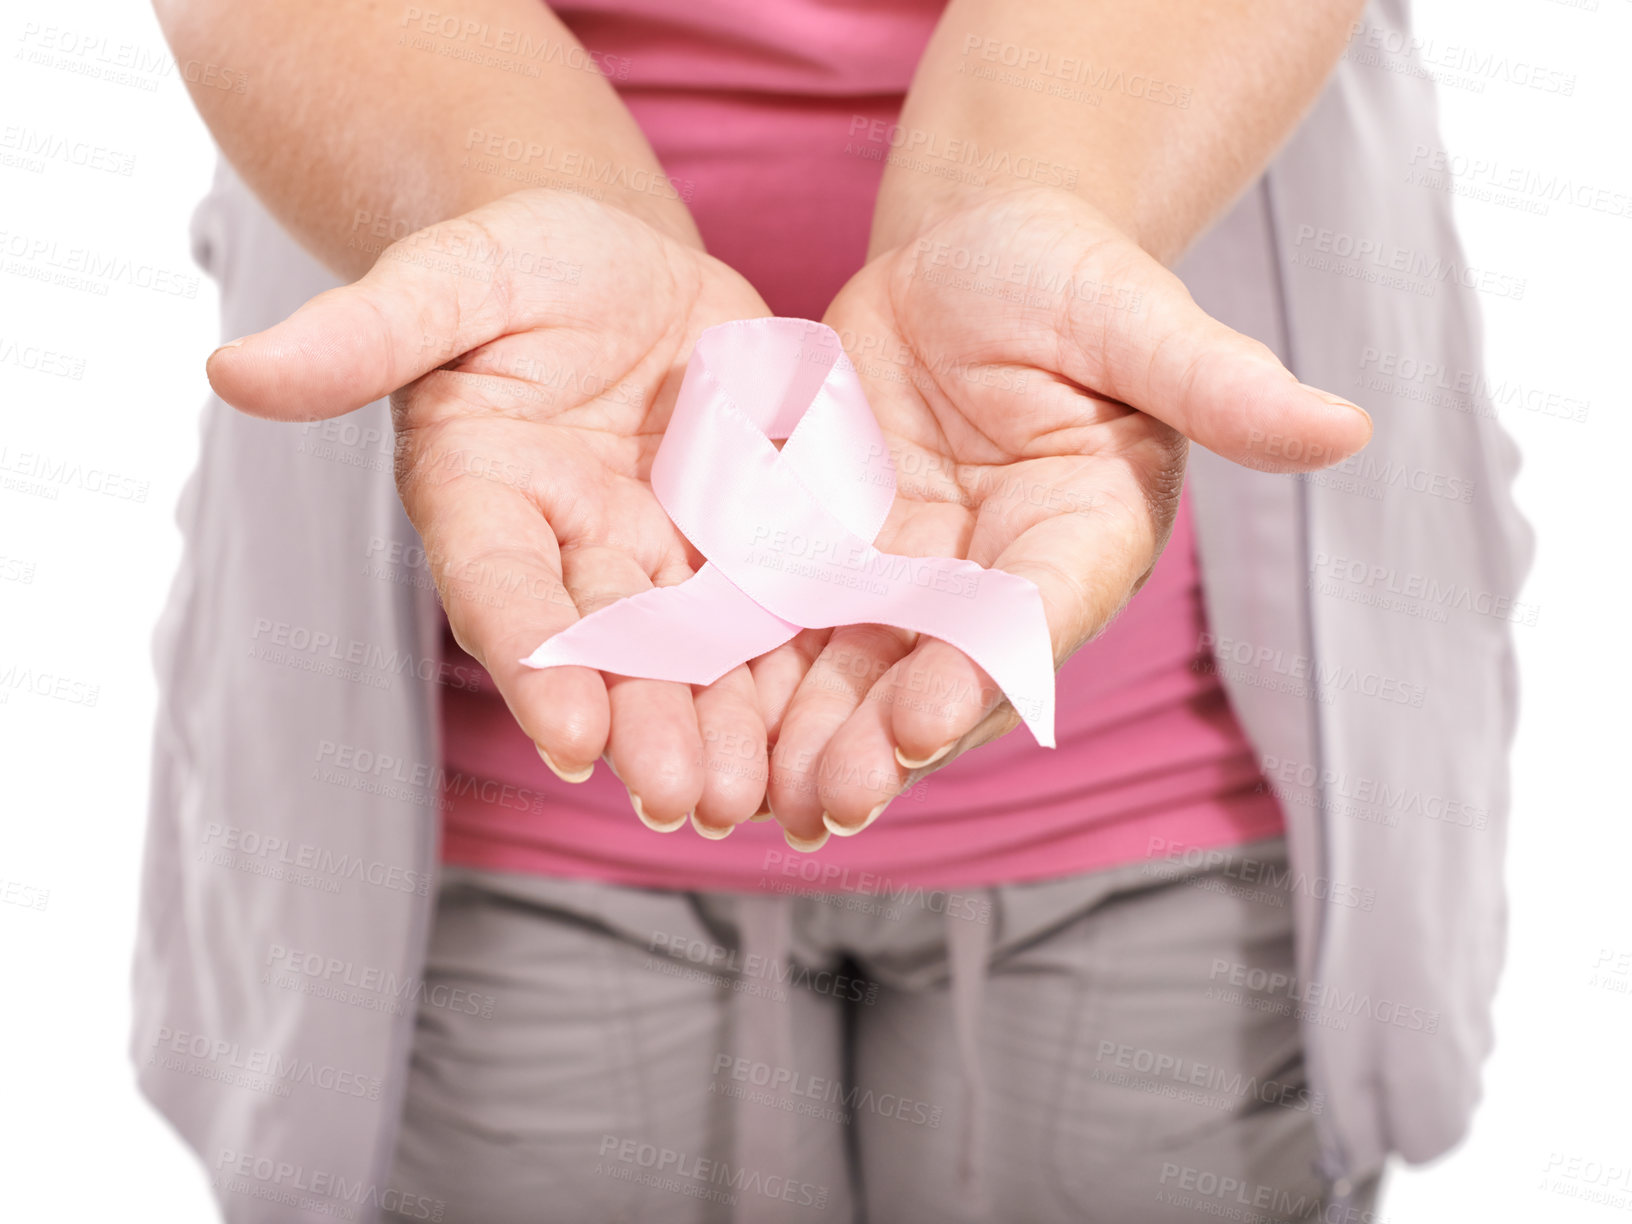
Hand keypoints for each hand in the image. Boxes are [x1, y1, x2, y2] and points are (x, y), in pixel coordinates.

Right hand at [206, 189, 774, 834]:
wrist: (623, 270)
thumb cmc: (519, 264)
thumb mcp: (450, 276)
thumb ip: (361, 332)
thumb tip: (226, 369)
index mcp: (484, 498)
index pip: (500, 588)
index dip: (533, 659)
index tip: (571, 737)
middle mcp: (569, 548)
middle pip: (605, 647)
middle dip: (641, 723)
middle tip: (680, 800)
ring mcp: (658, 555)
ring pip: (689, 652)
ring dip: (717, 728)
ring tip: (751, 801)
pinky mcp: (737, 543)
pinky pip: (767, 611)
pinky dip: (790, 672)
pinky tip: (825, 734)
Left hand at [760, 186, 1371, 843]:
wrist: (969, 263)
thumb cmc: (1068, 278)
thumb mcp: (1137, 317)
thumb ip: (1221, 383)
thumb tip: (1350, 429)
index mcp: (1084, 540)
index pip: (1037, 617)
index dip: (982, 668)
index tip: (922, 716)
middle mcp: (997, 583)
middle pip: (938, 673)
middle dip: (880, 739)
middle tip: (822, 801)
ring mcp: (911, 580)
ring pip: (853, 670)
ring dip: (805, 736)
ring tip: (752, 800)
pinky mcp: (834, 559)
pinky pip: (786, 623)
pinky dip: (745, 672)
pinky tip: (693, 718)